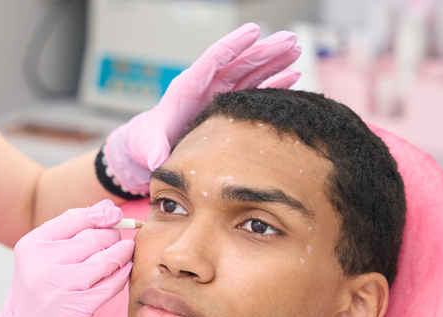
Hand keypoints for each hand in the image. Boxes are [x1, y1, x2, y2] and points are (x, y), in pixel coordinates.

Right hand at [0, 199, 133, 316]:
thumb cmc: (38, 288)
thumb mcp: (41, 255)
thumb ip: (72, 229)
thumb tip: (107, 207)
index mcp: (33, 244)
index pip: (75, 217)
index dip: (101, 214)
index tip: (114, 216)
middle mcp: (44, 262)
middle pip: (94, 237)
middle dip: (111, 237)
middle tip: (114, 243)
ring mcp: (62, 285)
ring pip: (106, 259)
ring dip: (122, 254)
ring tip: (125, 254)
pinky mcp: (79, 305)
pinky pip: (112, 283)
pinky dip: (122, 274)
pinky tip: (123, 271)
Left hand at [103, 23, 301, 194]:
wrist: (150, 149)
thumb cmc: (145, 143)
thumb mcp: (146, 146)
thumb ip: (153, 150)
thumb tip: (157, 161)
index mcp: (188, 88)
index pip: (213, 60)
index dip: (233, 45)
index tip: (254, 30)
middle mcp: (207, 86)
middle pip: (239, 62)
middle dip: (264, 50)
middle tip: (290, 39)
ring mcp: (221, 95)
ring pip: (251, 73)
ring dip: (274, 61)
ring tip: (296, 49)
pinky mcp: (230, 107)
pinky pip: (256, 91)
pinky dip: (274, 83)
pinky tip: (293, 75)